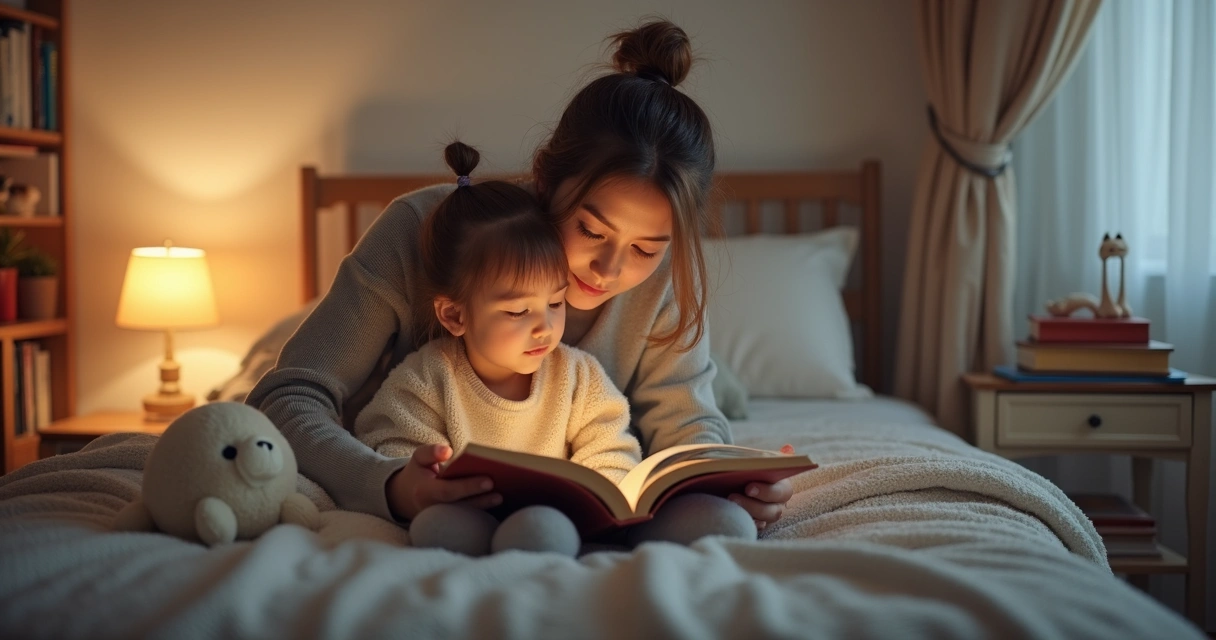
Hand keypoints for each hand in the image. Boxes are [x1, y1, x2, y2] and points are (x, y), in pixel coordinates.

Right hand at [385, 444, 500, 520]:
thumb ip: (431, 452)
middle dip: (481, 500)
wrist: (407, 497)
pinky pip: (467, 520)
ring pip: (465, 516)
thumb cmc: (419, 473)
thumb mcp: (418, 458)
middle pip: (460, 506)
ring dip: (484, 508)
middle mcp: (432, 510)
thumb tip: (448, 451)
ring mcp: (441, 520)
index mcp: (424, 492)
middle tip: (500, 493)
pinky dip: (483, 513)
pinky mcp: (449, 524)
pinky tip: (497, 503)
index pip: (448, 491)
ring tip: (501, 497)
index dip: (468, 487)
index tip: (489, 480)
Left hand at [730, 444, 795, 530]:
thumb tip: (788, 448)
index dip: (766, 491)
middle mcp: (779, 504)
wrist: (740, 479)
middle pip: (772, 511)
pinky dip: (745, 523)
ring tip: (728, 503)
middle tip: (732, 497)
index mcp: (783, 487)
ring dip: (746, 513)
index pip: (781, 492)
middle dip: (752, 505)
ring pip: (763, 520)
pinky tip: (733, 517)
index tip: (748, 488)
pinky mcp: (757, 524)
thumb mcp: (761, 461)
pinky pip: (753, 529)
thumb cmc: (754, 469)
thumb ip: (772, 458)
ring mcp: (768, 517)